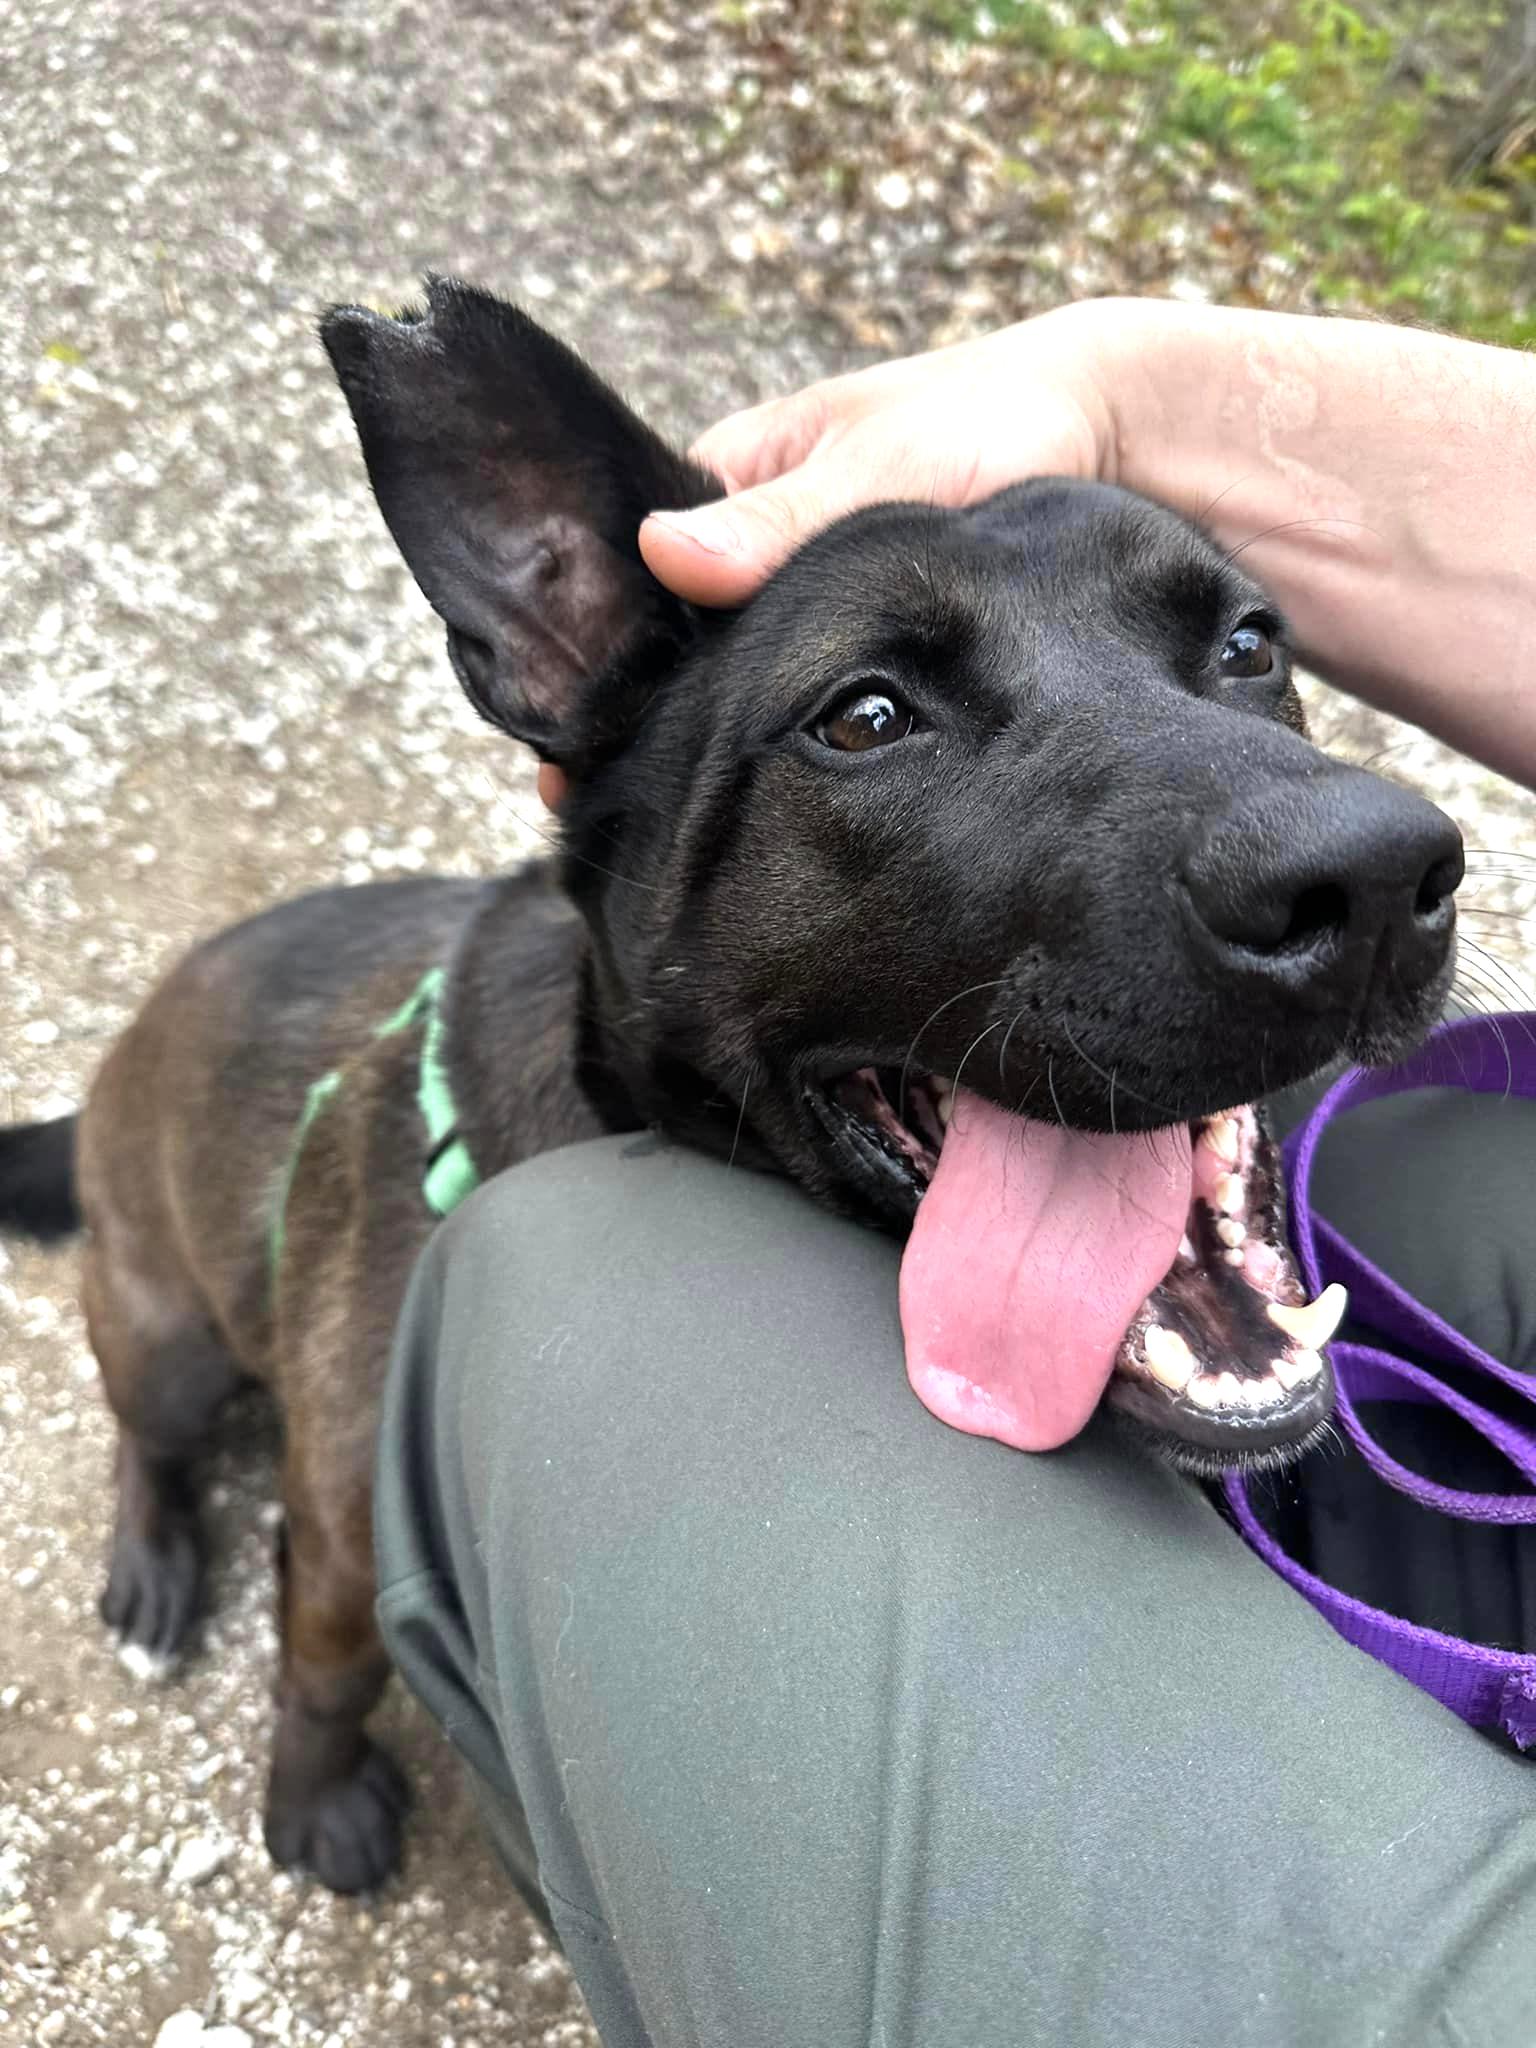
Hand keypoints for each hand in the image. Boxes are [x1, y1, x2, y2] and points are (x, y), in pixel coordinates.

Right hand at [533, 304, 1121, 807]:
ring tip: (643, 829)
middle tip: (589, 809)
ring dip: (702, 745)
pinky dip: (775, 751)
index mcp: (733, 478)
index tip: (567, 749)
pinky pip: (801, 704)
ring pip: (730, 681)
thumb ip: (783, 518)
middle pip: (669, 644)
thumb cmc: (998, 420)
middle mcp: (755, 543)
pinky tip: (747, 814)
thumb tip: (666, 554)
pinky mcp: (862, 648)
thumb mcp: (883, 463)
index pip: (631, 576)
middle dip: (635, 720)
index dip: (595, 663)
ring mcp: (804, 599)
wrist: (1127, 444)